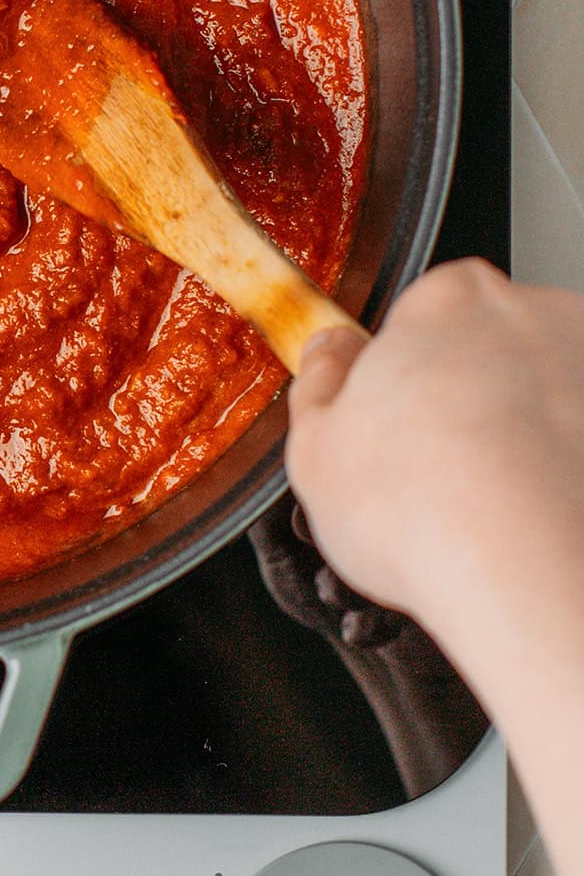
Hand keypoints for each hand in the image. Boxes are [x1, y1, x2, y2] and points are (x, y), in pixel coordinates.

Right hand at [285, 259, 583, 634]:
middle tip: (430, 463)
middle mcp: (531, 315)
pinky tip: (531, 511)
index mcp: (448, 299)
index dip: (400, 369)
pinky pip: (573, 437)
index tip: (386, 412)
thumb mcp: (316, 450)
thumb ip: (319, 385)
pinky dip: (560, 464)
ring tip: (484, 501)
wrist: (534, 577)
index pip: (419, 311)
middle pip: (487, 344)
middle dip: (463, 393)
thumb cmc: (430, 511)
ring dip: (519, 428)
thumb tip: (327, 357)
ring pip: (543, 390)